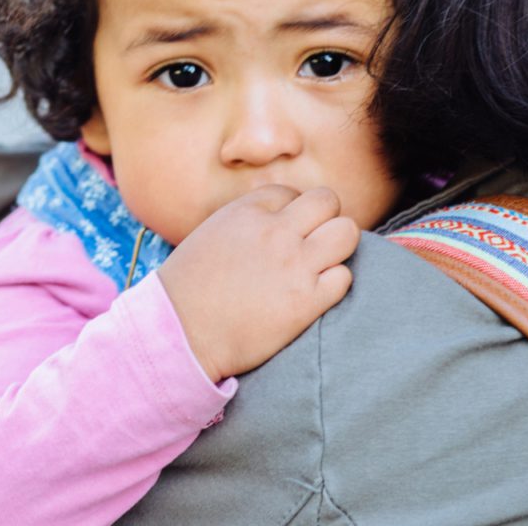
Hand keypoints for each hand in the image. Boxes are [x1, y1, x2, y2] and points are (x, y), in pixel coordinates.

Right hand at [157, 185, 359, 381]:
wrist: (181, 334)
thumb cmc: (187, 290)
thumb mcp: (210, 235)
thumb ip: (245, 222)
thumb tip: (272, 220)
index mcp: (246, 212)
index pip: (290, 192)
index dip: (291, 213)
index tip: (282, 234)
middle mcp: (275, 231)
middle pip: (327, 201)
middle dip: (325, 219)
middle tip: (312, 243)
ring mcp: (294, 265)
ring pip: (347, 232)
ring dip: (338, 247)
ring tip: (321, 265)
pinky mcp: (306, 301)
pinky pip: (344, 277)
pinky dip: (334, 285)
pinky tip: (315, 295)